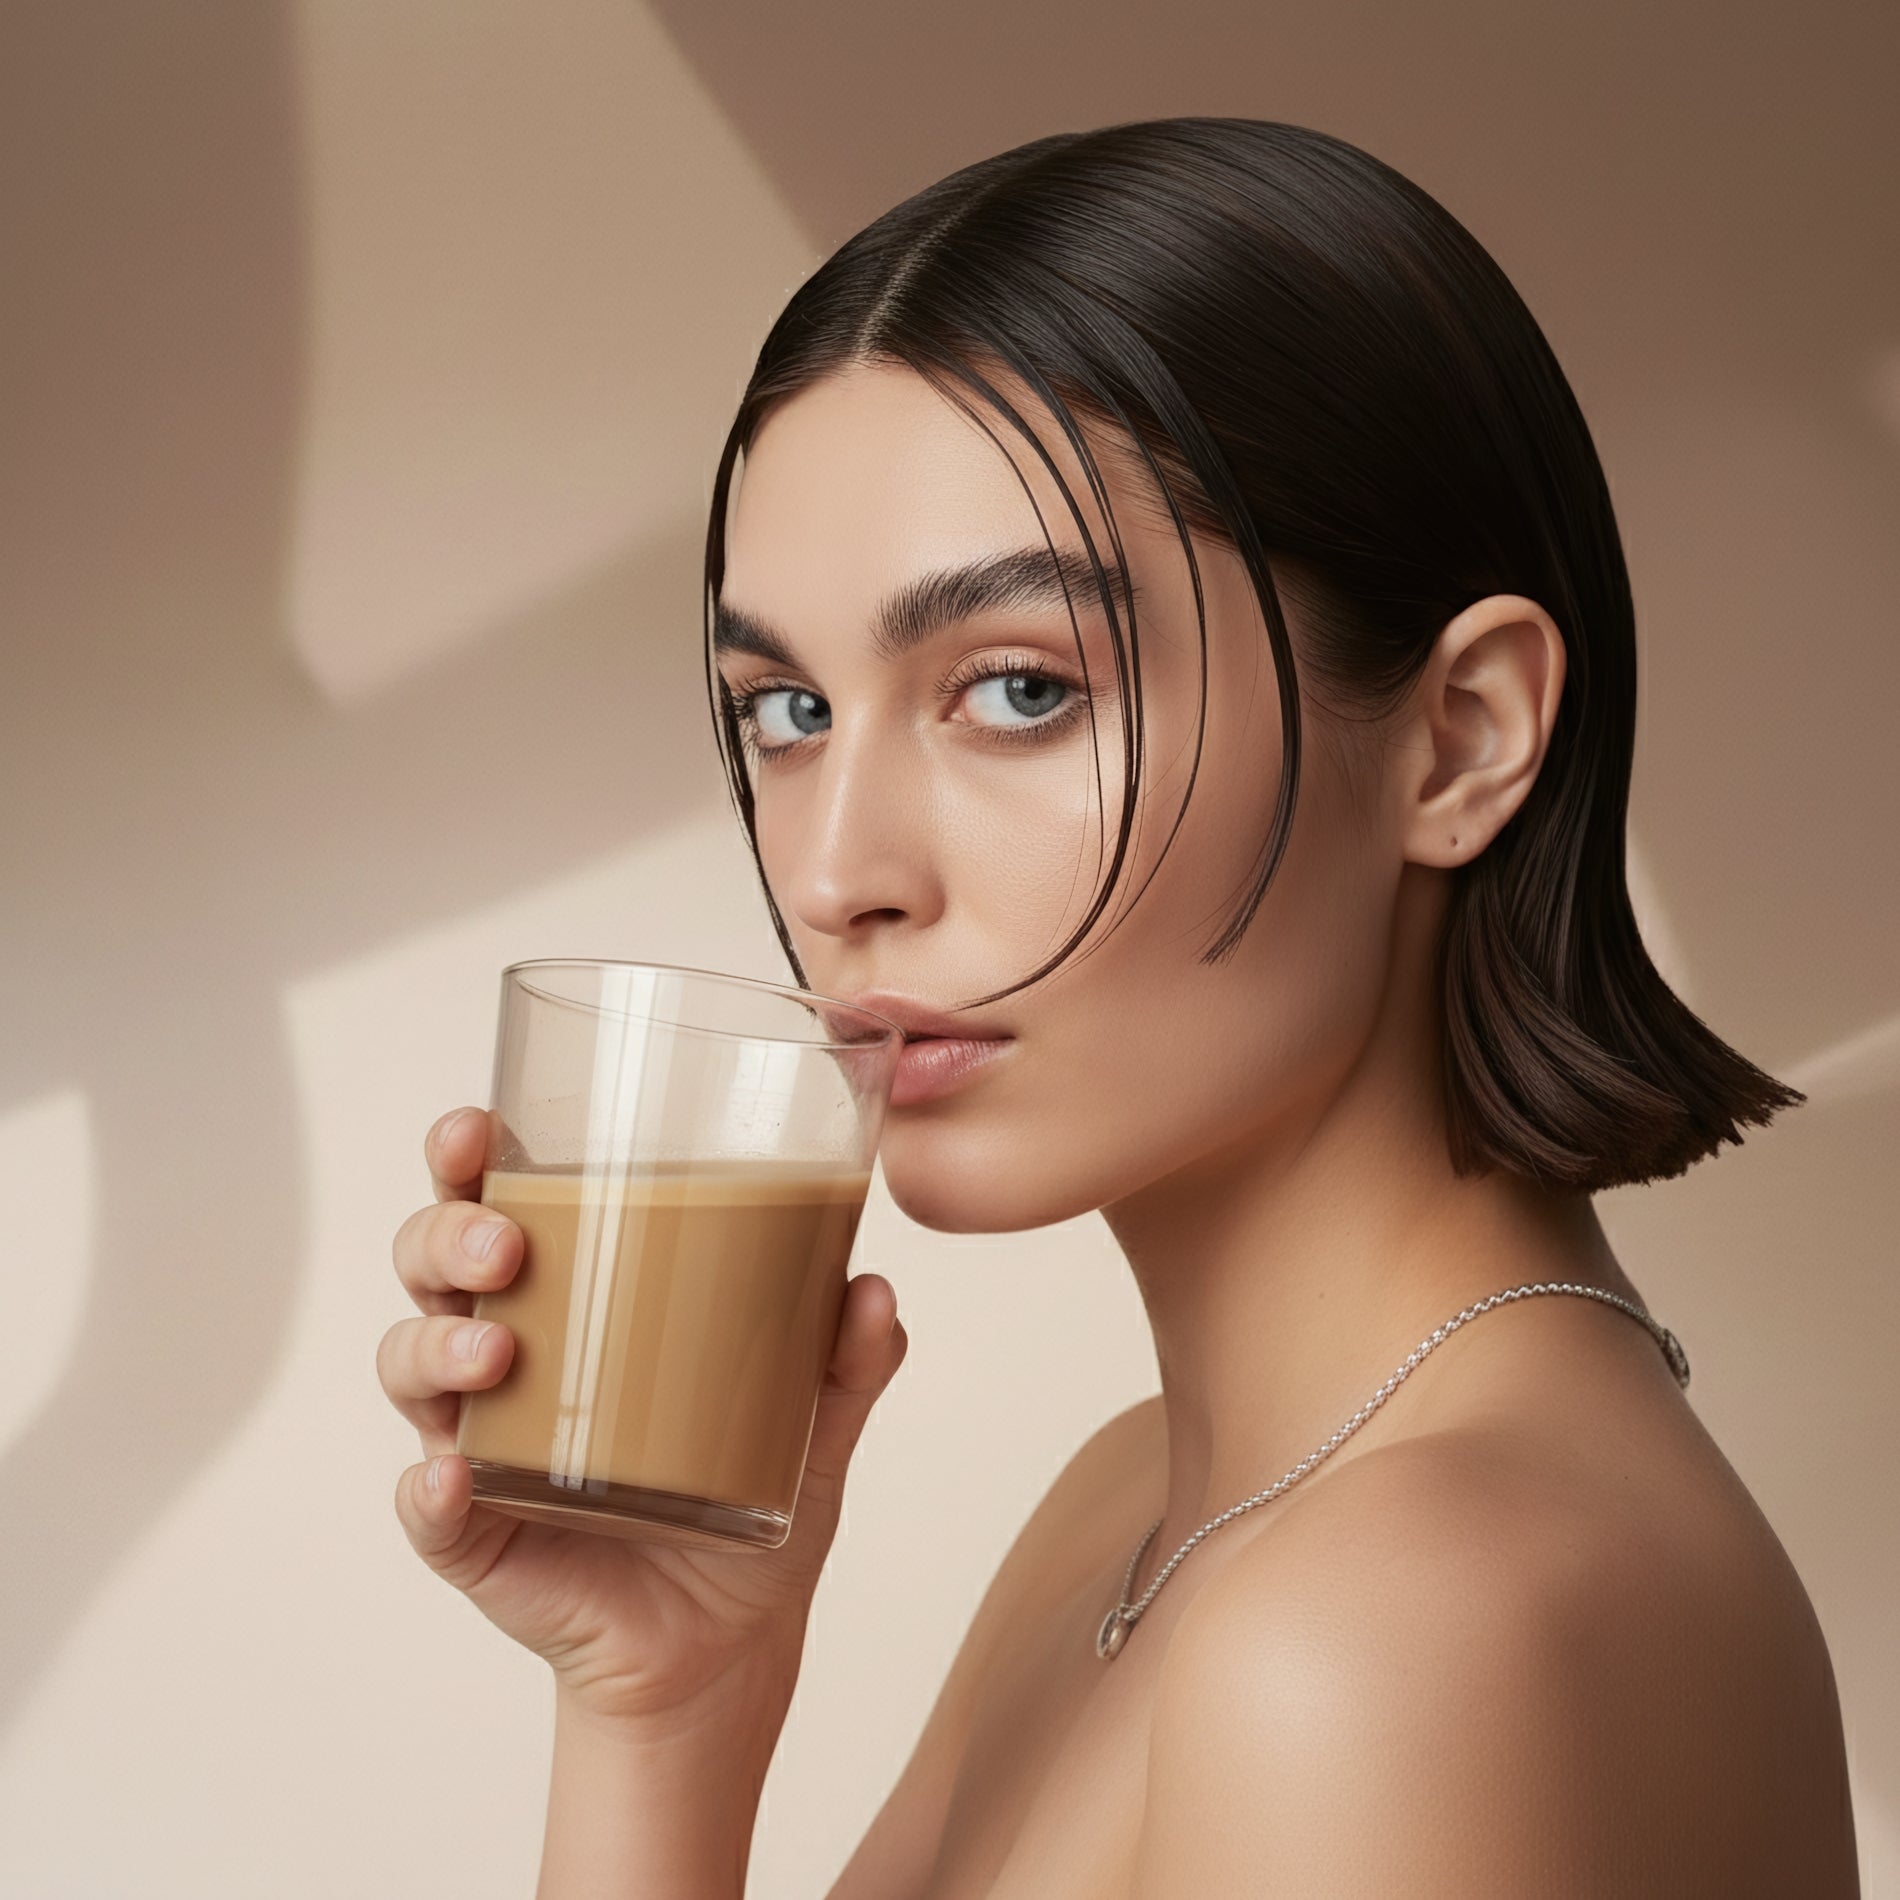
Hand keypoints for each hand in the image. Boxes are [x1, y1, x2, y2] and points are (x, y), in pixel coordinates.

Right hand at [378, 1107, 907, 1729]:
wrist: (728, 1642)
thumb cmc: (748, 1497)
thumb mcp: (812, 1419)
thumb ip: (847, 1358)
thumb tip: (872, 1290)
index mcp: (572, 1299)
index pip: (499, 1204)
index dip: (467, 1157)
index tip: (478, 1128)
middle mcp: (508, 1356)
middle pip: (432, 1265)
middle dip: (448, 1235)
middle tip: (507, 1246)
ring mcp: (484, 1445)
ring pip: (412, 1367)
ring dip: (437, 1344)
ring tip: (498, 1350)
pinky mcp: (475, 1537)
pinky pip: (427, 1510)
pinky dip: (428, 1493)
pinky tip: (450, 1479)